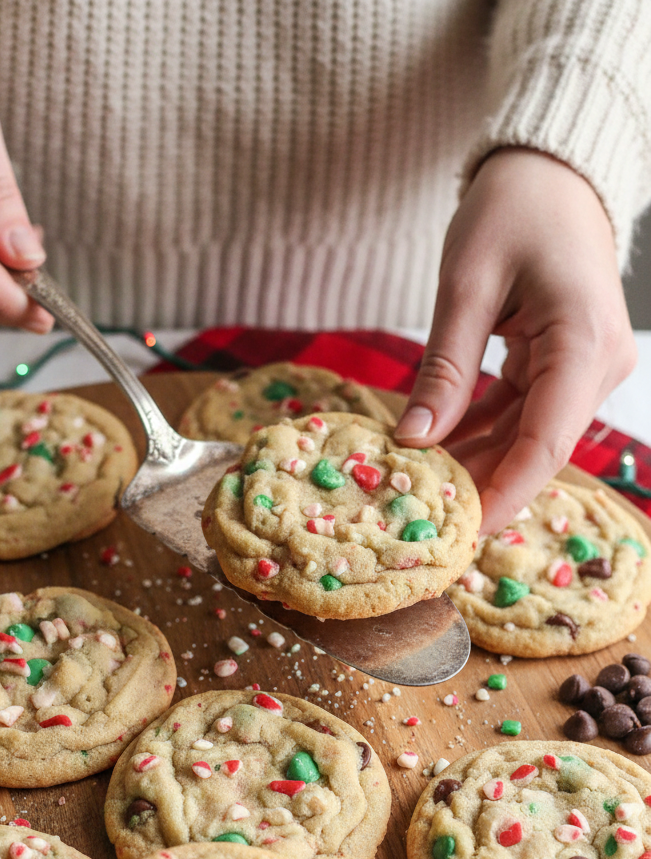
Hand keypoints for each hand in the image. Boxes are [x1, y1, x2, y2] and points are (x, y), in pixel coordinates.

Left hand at [394, 148, 635, 532]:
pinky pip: (520, 413)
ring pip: (526, 436)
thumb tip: (415, 442)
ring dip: (474, 463)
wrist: (551, 170)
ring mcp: (585, 367)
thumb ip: (444, 368)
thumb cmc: (514, 206)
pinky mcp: (565, 364)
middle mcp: (598, 364)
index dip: (503, 494)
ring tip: (416, 489)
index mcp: (584, 342)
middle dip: (480, 486)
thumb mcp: (467, 285)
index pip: (545, 443)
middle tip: (420, 520)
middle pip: (536, 448)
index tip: (460, 533)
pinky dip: (478, 433)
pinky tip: (432, 451)